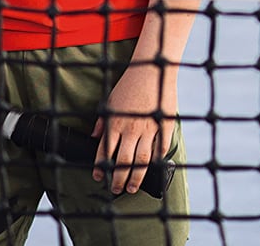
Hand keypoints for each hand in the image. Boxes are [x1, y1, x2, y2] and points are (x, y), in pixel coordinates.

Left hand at [91, 62, 175, 194]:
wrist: (152, 70)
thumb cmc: (129, 84)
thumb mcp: (110, 101)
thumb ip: (102, 123)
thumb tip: (94, 138)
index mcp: (115, 124)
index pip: (105, 152)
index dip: (101, 167)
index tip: (100, 177)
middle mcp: (131, 129)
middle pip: (123, 161)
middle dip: (119, 179)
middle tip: (117, 189)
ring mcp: (149, 128)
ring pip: (142, 160)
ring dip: (136, 176)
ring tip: (133, 187)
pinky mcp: (165, 125)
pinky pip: (162, 147)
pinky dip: (158, 159)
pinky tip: (154, 166)